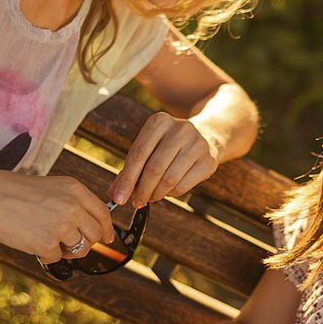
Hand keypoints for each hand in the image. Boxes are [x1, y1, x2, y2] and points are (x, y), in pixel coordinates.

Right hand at [0, 170, 113, 263]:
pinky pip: (56, 258)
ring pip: (80, 249)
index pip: (102, 213)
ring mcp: (61, 226)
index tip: (106, 237)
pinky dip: (45, 254)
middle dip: (85, 242)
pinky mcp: (47, 243)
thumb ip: (72, 202)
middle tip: (68, 243)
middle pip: (95, 234)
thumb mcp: (50, 187)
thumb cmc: (12, 191)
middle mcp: (73, 207)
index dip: (106, 228)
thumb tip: (90, 226)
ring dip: (66, 250)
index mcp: (75, 189)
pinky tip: (30, 241)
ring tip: (47, 240)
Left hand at [107, 112, 221, 206]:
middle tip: (136, 202)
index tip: (119, 198)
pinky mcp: (208, 160)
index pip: (138, 154)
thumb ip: (129, 169)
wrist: (206, 136)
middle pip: (154, 168)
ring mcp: (197, 144)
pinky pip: (184, 185)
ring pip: (170, 178)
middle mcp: (180, 129)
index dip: (127, 179)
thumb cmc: (168, 146)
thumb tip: (114, 194)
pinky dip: (171, 193)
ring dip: (156, 194)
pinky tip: (166, 192)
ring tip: (150, 197)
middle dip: (142, 190)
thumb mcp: (148, 149)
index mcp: (159, 122)